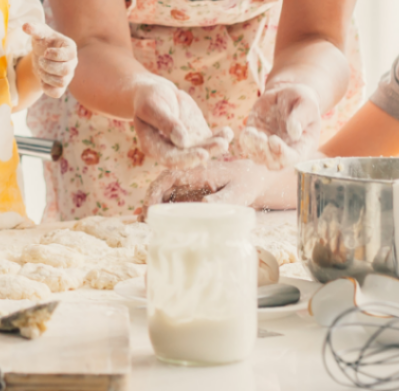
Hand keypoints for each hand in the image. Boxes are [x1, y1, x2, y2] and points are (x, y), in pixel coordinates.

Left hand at [24, 22, 76, 97]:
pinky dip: (47, 88)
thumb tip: (25, 26)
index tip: (45, 52)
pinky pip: (57, 93)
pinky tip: (42, 80)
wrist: (41, 55)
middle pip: (65, 70)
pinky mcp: (62, 86)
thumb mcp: (39, 33)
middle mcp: (72, 62)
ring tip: (41, 69)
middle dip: (49, 66)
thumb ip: (34, 28)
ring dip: (46, 76)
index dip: (56, 55)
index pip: (70, 54)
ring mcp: (68, 75)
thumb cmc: (43, 41)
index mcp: (70, 48)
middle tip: (40, 60)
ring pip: (61, 82)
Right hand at [133, 78, 232, 168]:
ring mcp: (185, 144)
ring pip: (202, 148)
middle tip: (222, 146)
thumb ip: (165, 123)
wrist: (156, 92)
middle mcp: (171, 150)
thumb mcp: (152, 107)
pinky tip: (228, 132)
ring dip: (215, 145)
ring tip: (226, 137)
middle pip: (189, 156)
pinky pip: (209, 138)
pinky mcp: (196, 136)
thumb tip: (182, 141)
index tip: (203, 154)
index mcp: (154, 147)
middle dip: (207, 151)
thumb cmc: (148, 98)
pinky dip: (219, 136)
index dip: (187, 159)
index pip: (171, 158)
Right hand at [146, 158, 295, 211]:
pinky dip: (165, 212)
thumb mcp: (239, 191)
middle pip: (162, 186)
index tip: (148, 208)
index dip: (155, 191)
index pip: (169, 177)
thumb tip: (202, 206)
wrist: (256, 178)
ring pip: (166, 195)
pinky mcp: (193, 195)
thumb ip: (223, 198)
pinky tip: (159, 225)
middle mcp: (189, 176)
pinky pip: (175, 203)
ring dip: (155, 208)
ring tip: (146, 227)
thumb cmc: (248, 182)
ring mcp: (190, 186)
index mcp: (198, 171)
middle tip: (142, 222)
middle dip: (150, 201)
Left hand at [238, 82, 320, 169]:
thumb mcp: (306, 104)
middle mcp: (285, 149)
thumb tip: (294, 133)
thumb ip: (301, 117)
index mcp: (302, 145)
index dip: (282, 154)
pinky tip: (248, 131)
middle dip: (265, 153)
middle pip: (274, 163)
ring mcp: (269, 145)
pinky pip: (248, 147)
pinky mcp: (256, 137)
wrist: (286, 92)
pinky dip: (246, 142)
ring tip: (252, 132)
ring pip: (258, 158)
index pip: (293, 159)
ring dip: (253, 148)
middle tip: (260, 137)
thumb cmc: (301, 99)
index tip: (273, 140)